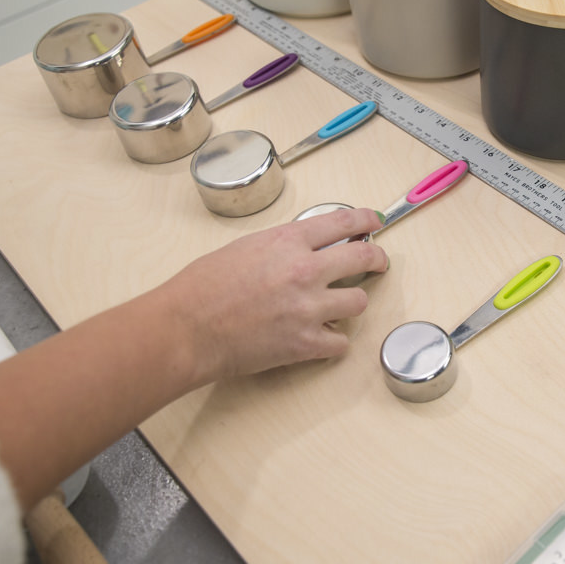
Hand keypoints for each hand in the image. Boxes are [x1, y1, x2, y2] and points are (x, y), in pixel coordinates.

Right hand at [154, 206, 387, 385]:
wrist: (186, 328)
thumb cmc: (201, 288)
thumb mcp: (244, 248)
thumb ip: (281, 246)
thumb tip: (304, 249)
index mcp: (287, 241)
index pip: (342, 221)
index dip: (365, 219)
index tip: (374, 221)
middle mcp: (305, 271)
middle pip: (363, 257)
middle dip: (376, 259)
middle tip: (378, 263)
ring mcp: (308, 308)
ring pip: (359, 302)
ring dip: (350, 304)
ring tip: (335, 307)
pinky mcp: (305, 343)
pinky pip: (342, 342)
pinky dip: (333, 341)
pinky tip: (320, 337)